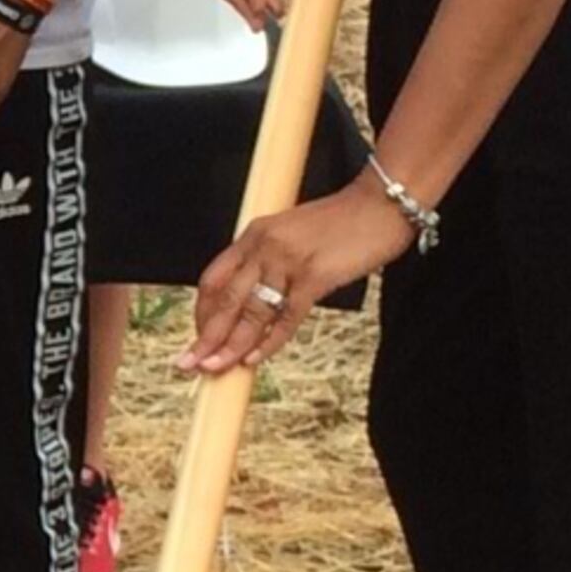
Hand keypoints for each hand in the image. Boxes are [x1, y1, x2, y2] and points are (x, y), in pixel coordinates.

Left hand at [185, 179, 411, 372]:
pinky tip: (255, 358)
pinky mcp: (315, 276)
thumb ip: (268, 261)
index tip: (198, 337)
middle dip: (205, 336)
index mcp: (253, 235)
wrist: (381, 203)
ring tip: (216, 368)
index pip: (213, 280)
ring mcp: (288, 261)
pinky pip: (286, 316)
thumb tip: (253, 299)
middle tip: (189, 363)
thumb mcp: (290, 234)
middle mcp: (264, 247)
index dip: (201, 313)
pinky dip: (269, 341)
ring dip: (230, 345)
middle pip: (224, 299)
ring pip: (251, 312)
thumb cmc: (342, 222)